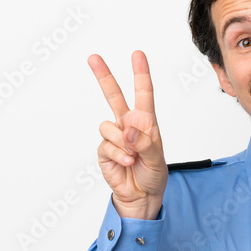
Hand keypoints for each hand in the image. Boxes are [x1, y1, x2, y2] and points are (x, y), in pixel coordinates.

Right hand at [90, 51, 166, 219]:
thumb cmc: (153, 174)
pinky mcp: (104, 150)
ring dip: (121, 141)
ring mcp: (114, 137)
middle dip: (103, 76)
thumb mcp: (157, 158)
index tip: (137, 54)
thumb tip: (127, 131)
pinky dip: (117, 154)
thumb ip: (144, 143)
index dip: (140, 73)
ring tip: (133, 156)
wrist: (142, 196)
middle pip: (113, 95)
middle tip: (93, 57)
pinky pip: (105, 145)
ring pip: (107, 126)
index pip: (143, 93)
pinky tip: (126, 162)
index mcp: (145, 121)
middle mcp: (128, 125)